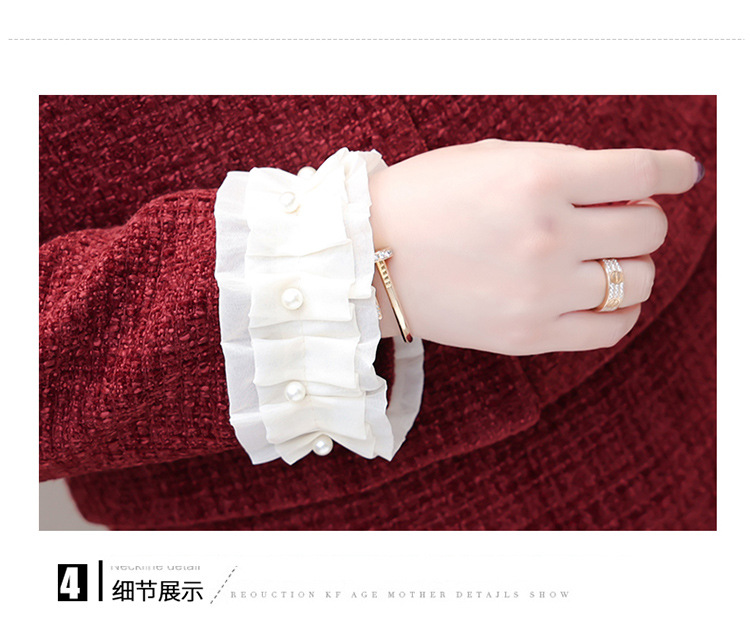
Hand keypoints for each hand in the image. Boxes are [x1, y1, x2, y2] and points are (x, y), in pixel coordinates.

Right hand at [369, 139, 701, 354]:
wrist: (368, 258)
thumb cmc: (425, 200)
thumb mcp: (493, 160)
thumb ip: (561, 168)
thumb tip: (622, 188)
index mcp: (539, 178)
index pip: (642, 173)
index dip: (675, 172)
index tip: (682, 175)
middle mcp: (547, 236)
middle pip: (648, 230)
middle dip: (641, 218)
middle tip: (616, 218)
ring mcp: (540, 291)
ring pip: (637, 281)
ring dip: (630, 265)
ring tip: (601, 260)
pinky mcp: (528, 335)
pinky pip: (611, 329)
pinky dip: (620, 311)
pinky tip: (599, 297)